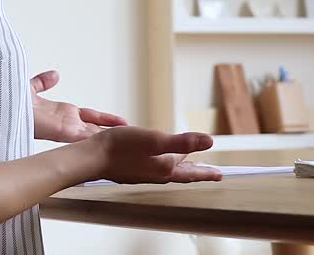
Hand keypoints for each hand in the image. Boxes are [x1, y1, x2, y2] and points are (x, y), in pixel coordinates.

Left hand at [31, 70, 127, 142]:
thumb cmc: (9, 103)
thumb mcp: (30, 89)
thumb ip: (42, 83)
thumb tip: (55, 75)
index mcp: (61, 113)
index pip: (90, 117)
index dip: (105, 119)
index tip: (121, 122)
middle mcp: (66, 123)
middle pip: (97, 129)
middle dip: (113, 132)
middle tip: (133, 134)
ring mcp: (65, 129)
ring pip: (94, 135)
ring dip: (110, 137)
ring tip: (131, 139)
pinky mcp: (61, 132)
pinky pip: (85, 137)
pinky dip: (98, 139)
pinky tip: (113, 140)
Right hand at [87, 126, 221, 184]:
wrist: (92, 157)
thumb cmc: (121, 147)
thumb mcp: (155, 140)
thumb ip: (182, 142)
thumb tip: (209, 142)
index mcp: (165, 168)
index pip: (191, 172)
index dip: (206, 172)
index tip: (220, 174)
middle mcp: (156, 173)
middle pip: (182, 173)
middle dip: (196, 171)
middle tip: (209, 172)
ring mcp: (143, 172)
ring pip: (168, 170)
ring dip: (182, 167)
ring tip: (189, 164)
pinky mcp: (132, 167)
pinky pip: (155, 166)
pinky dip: (164, 162)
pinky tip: (159, 157)